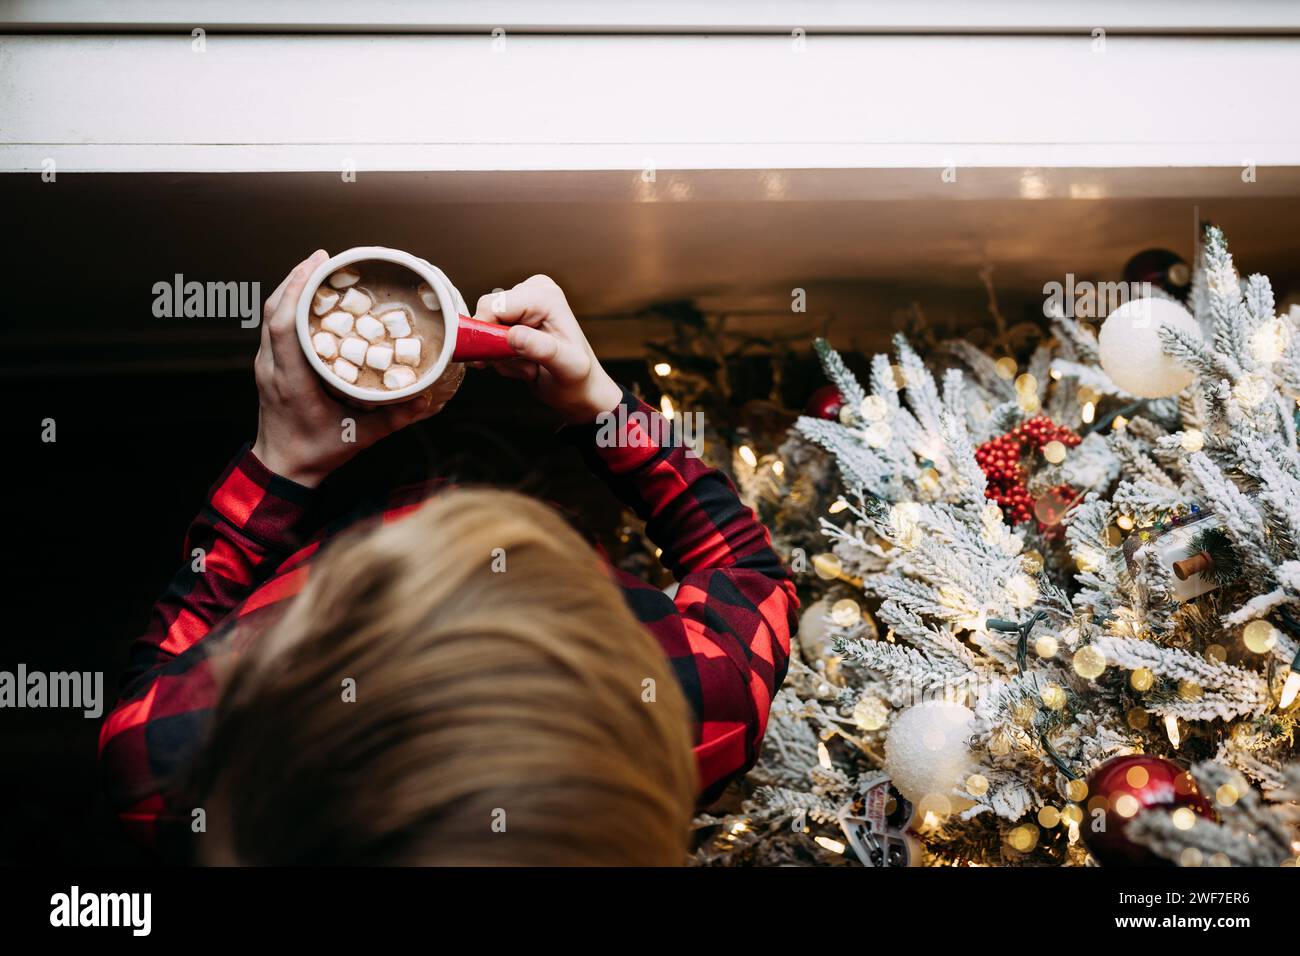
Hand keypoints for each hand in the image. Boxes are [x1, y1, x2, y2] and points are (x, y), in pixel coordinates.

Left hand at [250, 250, 452, 486]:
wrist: (282, 469)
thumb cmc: (317, 454)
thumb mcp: (360, 438)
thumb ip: (394, 418)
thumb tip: (425, 398)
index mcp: (291, 380)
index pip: (285, 324)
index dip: (298, 289)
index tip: (319, 263)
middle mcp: (273, 367)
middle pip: (274, 310)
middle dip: (296, 278)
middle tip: (323, 257)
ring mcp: (266, 366)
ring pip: (270, 315)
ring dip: (290, 288)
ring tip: (316, 268)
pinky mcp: (268, 367)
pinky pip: (273, 327)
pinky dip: (289, 306)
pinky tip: (309, 299)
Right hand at [473, 274, 621, 423]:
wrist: (579, 390)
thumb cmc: (578, 380)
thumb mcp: (568, 368)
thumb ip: (543, 350)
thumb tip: (514, 335)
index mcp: (546, 296)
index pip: (494, 306)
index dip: (489, 334)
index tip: (505, 358)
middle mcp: (533, 292)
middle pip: (485, 314)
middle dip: (497, 346)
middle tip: (526, 364)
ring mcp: (522, 304)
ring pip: (484, 329)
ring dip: (501, 355)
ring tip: (529, 365)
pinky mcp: (514, 318)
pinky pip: (488, 337)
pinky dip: (500, 356)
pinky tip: (523, 363)